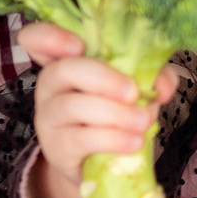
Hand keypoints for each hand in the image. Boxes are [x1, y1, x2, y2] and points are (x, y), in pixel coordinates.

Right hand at [21, 23, 177, 197]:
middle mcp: (50, 84)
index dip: (50, 36)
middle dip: (103, 78)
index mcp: (65, 58)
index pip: (35, 38)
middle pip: (64, 70)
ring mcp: (49, 116)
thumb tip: (161, 87)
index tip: (78, 45)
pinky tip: (135, 142)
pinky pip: (81, 139)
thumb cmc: (116, 111)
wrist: (103, 161)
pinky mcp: (57, 147)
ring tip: (144, 121)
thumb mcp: (135, 85)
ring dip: (115, 113)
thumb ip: (152, 75)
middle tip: (133, 92)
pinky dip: (113, 139)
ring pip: (73, 107)